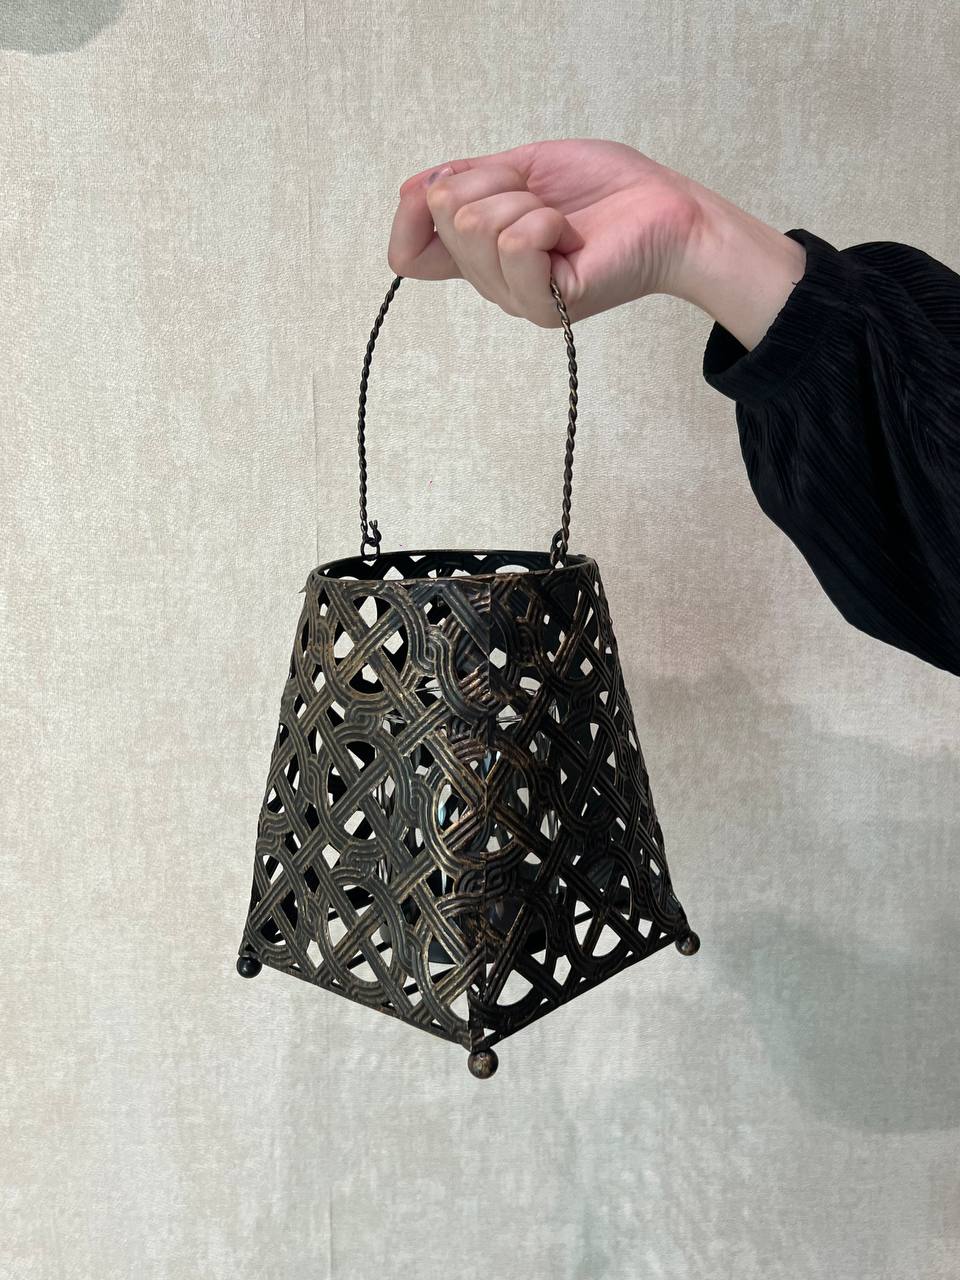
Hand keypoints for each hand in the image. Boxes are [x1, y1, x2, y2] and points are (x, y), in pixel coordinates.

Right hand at [388, 137, 807, 349]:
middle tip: (540, 195)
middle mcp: (492, 282)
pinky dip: (545, 220)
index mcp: (480, 254)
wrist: (668, 211)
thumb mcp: (523, 168)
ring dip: (523, 198)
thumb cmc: (606, 190)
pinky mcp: (547, 304)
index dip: (414, 209)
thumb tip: (413, 189)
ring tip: (559, 217)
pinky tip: (569, 233)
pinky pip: (516, 244)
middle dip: (494, 179)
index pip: (406, 252)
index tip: (457, 181)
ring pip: (475, 224)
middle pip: (444, 214)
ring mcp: (517, 297)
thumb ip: (467, 180)